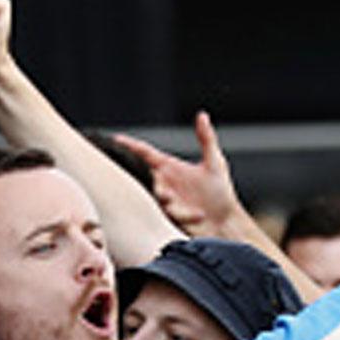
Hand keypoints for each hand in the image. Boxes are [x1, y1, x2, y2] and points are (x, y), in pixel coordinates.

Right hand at [112, 112, 239, 235]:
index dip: (129, 146)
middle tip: (168, 190)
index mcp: (170, 167)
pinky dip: (184, 214)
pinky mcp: (165, 217)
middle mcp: (163, 182)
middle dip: (154, 182)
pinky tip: (199, 216)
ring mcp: (163, 200)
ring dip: (170, 201)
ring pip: (155, 197)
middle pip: (144, 176)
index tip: (115, 139)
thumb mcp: (215, 163)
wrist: (224, 223)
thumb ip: (206, 139)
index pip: (144, 153)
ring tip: (191, 205)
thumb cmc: (221, 194)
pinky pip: (166, 213)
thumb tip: (202, 116)